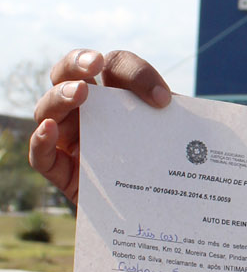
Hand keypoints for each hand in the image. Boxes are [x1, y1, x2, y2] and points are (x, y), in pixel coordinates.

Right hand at [29, 49, 170, 203]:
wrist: (159, 210)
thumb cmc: (167, 166)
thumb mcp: (175, 139)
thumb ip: (175, 122)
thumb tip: (181, 112)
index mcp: (116, 95)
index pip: (116, 67)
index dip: (136, 74)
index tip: (163, 100)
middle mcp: (87, 112)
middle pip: (67, 75)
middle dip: (76, 62)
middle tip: (94, 63)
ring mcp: (71, 141)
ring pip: (48, 110)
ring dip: (60, 96)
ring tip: (79, 92)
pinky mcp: (63, 173)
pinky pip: (41, 156)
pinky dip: (40, 140)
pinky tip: (50, 129)